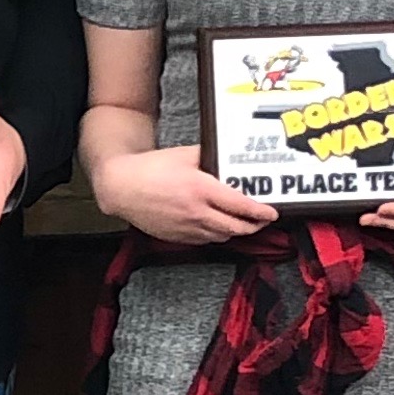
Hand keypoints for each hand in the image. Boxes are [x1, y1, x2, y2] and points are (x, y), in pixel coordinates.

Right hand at [88, 145, 276, 245]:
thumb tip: (229, 156)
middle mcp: (197, 213)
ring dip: (236, 231)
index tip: (272, 212)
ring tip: (243, 223)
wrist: (121, 187)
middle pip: (236, 227)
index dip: (261, 212)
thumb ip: (210, 156)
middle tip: (263, 219)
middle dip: (254, 225)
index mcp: (201, 189)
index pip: (241, 206)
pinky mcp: (177, 237)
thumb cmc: (150, 169)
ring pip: (222, 236)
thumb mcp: (184, 155)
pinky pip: (205, 240)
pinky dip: (216, 234)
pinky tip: (218, 225)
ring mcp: (187, 228)